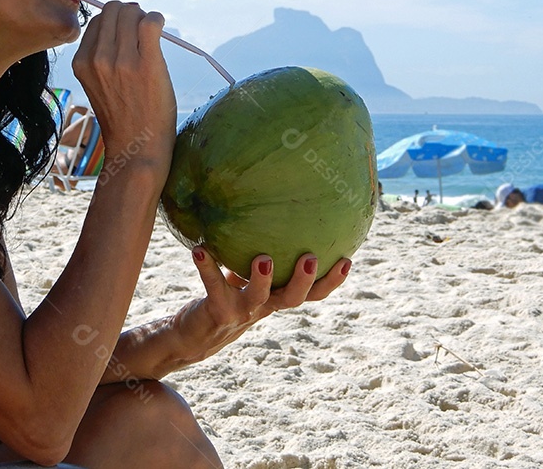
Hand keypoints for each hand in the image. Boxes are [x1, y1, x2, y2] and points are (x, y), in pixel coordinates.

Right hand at [72, 0, 176, 164]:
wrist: (137, 147)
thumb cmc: (122, 116)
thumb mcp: (98, 84)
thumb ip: (101, 55)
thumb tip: (123, 20)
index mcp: (82, 62)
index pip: (97, 20)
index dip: (115, 20)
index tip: (128, 32)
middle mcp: (98, 58)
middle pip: (114, 10)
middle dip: (130, 14)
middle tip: (142, 31)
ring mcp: (122, 60)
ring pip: (132, 12)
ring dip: (145, 16)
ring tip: (152, 34)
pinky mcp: (147, 62)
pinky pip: (151, 21)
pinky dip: (157, 19)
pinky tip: (161, 29)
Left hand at [172, 248, 351, 362]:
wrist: (194, 335)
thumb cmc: (224, 296)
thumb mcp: (244, 274)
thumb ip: (259, 251)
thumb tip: (270, 208)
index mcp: (275, 297)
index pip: (311, 293)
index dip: (331, 281)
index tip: (348, 260)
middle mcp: (263, 306)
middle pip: (292, 299)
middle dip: (305, 281)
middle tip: (312, 258)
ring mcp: (241, 311)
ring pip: (257, 298)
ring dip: (262, 279)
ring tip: (263, 258)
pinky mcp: (217, 311)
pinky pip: (213, 286)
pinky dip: (207, 267)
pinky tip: (199, 249)